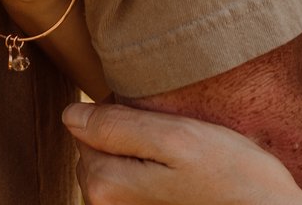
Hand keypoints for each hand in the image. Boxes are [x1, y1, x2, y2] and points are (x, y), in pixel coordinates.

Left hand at [64, 102, 301, 204]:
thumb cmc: (232, 176)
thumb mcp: (176, 137)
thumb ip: (117, 126)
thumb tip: (69, 115)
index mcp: (104, 186)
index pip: (86, 129)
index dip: (122, 113)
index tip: (160, 120)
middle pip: (98, 152)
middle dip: (128, 138)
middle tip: (175, 140)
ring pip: (118, 169)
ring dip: (142, 158)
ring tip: (182, 162)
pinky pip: (136, 188)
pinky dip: (153, 176)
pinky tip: (183, 180)